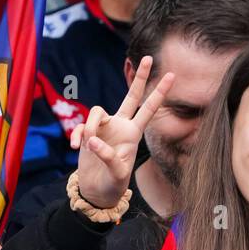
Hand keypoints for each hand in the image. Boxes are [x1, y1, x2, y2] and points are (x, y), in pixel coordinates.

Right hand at [70, 55, 173, 208]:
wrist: (96, 191)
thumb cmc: (113, 184)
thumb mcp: (116, 173)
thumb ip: (106, 155)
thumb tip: (92, 139)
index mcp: (133, 134)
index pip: (148, 109)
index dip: (159, 93)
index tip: (172, 75)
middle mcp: (120, 126)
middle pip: (131, 96)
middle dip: (140, 78)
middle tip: (148, 58)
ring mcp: (103, 128)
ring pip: (97, 111)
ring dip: (90, 126)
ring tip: (88, 145)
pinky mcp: (87, 133)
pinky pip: (81, 127)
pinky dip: (78, 136)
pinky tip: (76, 148)